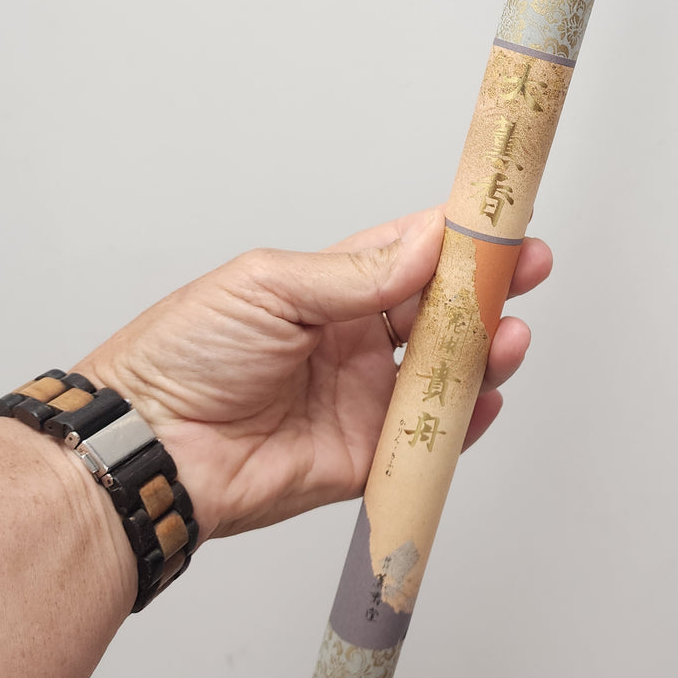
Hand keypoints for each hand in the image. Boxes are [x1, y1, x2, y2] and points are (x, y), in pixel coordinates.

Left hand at [79, 208, 551, 540]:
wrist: (150, 447)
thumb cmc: (185, 353)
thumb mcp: (270, 288)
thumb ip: (358, 274)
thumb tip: (429, 243)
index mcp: (328, 291)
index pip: (409, 255)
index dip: (458, 239)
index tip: (501, 219)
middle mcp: (353, 342)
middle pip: (439, 313)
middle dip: (488, 291)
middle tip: (527, 268)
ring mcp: (363, 400)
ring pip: (445, 374)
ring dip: (485, 352)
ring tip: (508, 335)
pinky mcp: (364, 457)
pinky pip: (428, 441)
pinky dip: (465, 422)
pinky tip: (486, 397)